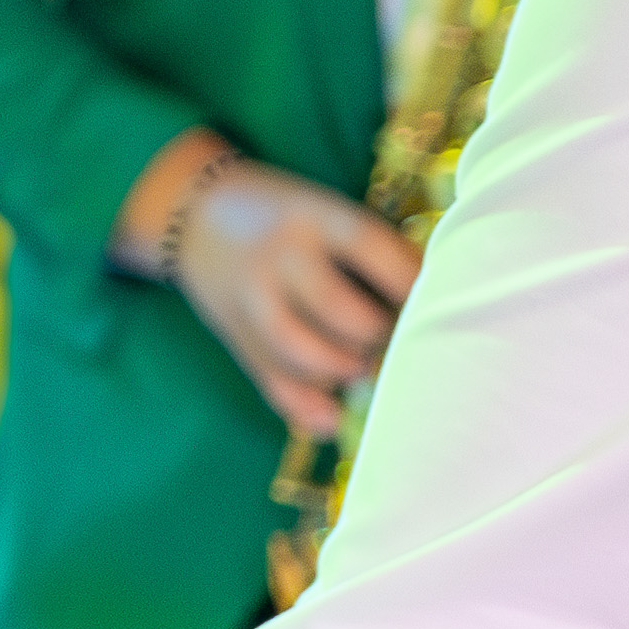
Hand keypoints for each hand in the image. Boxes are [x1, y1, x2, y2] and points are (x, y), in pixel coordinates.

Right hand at [131, 139, 415, 441]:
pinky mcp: (233, 331)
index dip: (410, 282)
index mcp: (313, 217)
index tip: (436, 301)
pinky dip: (304, 406)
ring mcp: (251, 297)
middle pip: (337, 309)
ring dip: (341, 370)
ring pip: (300, 350)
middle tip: (392, 340)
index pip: (372, 248)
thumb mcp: (325, 211)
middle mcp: (279, 256)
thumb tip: (428, 308)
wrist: (192, 210)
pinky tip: (332, 419)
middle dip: (376, 336)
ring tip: (360, 367)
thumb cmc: (287, 215)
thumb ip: (370, 253)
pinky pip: (268, 378)